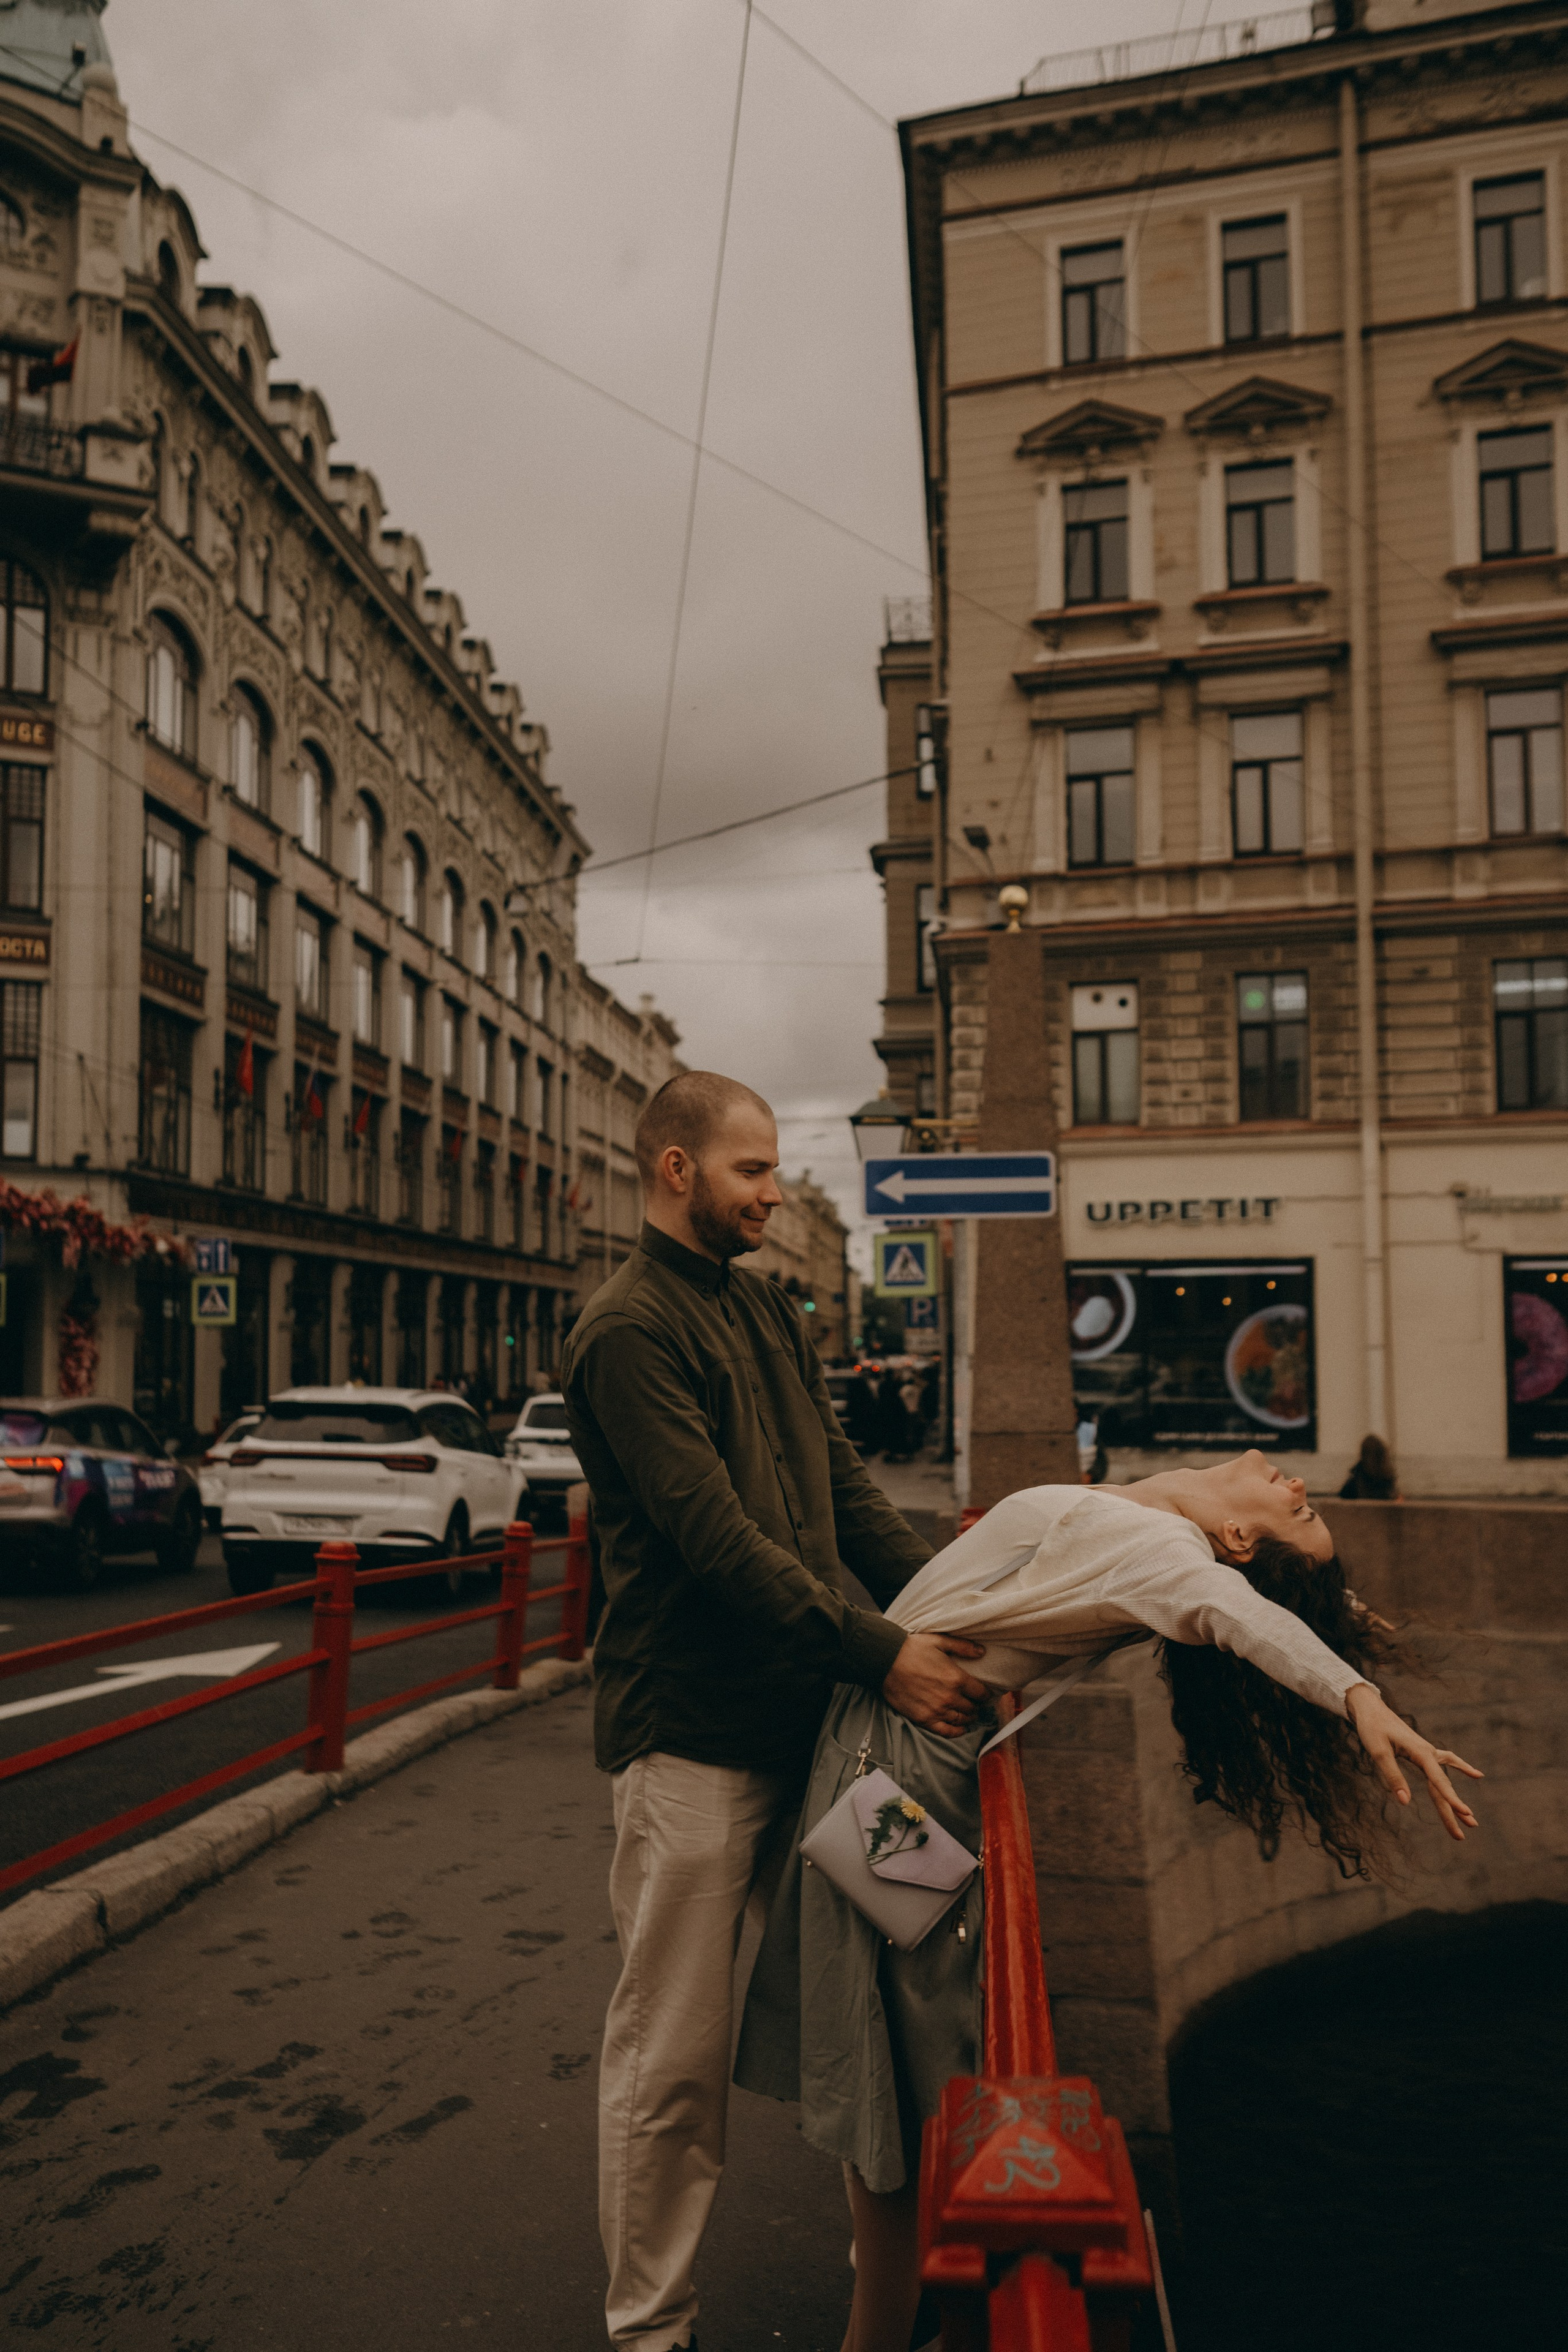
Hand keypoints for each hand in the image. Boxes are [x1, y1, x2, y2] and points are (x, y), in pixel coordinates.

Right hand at [882, 1633, 988, 1737]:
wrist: (885, 1661)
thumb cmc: (912, 1649)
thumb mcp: (939, 1641)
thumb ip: (963, 1647)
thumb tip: (982, 1652)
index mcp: (956, 1678)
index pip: (981, 1693)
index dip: (985, 1693)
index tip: (984, 1693)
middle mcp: (950, 1697)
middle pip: (972, 1708)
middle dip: (976, 1705)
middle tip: (975, 1703)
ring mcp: (937, 1710)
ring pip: (962, 1720)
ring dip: (968, 1717)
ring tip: (968, 1714)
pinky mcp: (924, 1719)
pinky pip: (946, 1731)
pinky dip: (956, 1731)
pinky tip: (960, 1728)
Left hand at [1345, 1683, 1482, 1841]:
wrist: (1370, 1708)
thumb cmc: (1372, 1729)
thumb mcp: (1378, 1752)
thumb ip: (1393, 1776)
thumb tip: (1405, 1802)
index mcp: (1420, 1753)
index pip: (1439, 1781)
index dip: (1451, 1799)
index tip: (1466, 1812)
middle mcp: (1428, 1753)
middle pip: (1442, 1787)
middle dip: (1452, 1810)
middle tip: (1463, 1835)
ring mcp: (1427, 1752)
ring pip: (1444, 1780)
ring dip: (1454, 1799)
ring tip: (1470, 1818)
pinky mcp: (1423, 1750)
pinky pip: (1447, 1761)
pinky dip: (1461, 1767)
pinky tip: (1476, 1775)